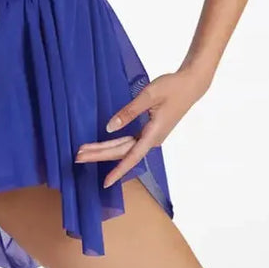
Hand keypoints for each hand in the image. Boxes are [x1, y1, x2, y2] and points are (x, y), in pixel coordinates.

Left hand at [75, 68, 209, 188]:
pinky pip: (129, 143)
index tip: (105, 182)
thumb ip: (129, 111)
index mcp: (153, 134)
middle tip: (78, 156)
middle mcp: (152, 140)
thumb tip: (110, 127)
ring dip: (104, 150)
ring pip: (124, 148)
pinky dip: (114, 145)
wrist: (191, 85)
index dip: (118, 171)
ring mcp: (151, 137)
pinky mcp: (150, 132)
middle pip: (122, 152)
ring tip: (84, 151)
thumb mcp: (149, 95)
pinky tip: (103, 147)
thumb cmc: (172, 88)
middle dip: (99, 155)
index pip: (132, 157)